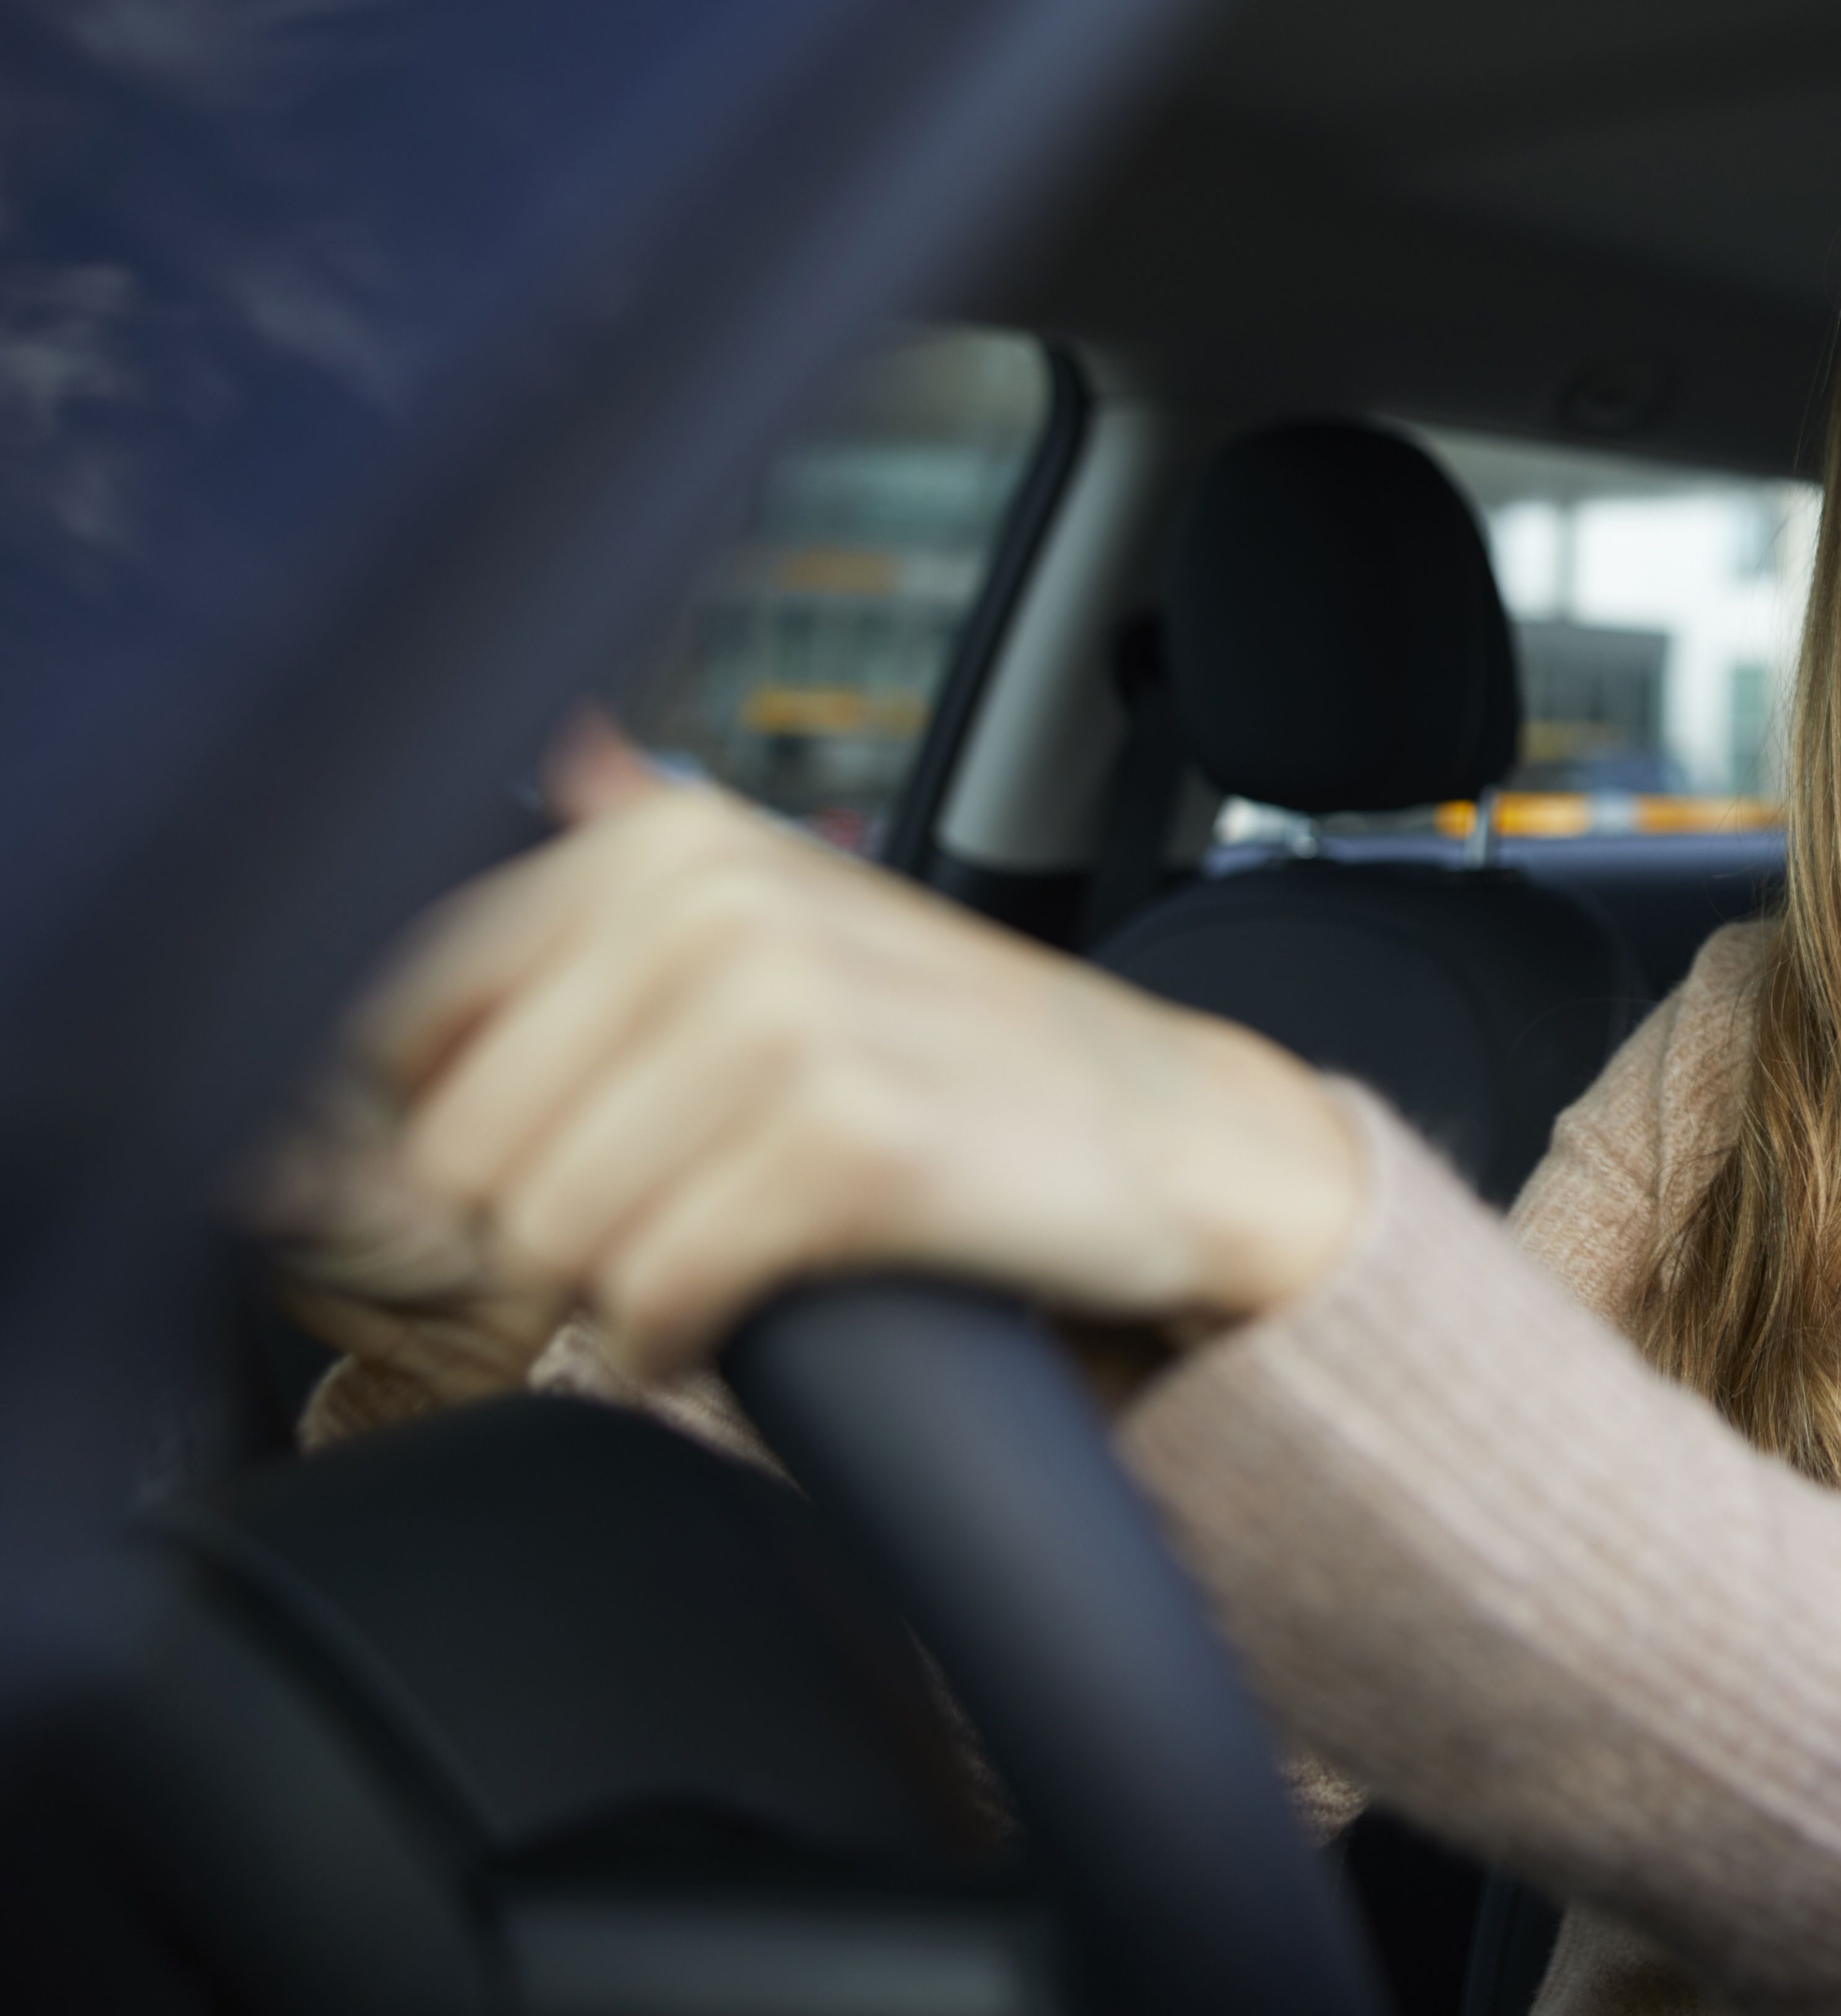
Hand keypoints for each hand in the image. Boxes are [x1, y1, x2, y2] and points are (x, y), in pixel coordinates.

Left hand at [308, 711, 1362, 1380]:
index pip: (403, 1019)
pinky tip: (731, 1310)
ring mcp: (785, 1018)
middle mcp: (714, 906)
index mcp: (670, 845)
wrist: (1181, 1139)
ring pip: (545, 1227)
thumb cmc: (963, 1059)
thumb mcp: (787, 925)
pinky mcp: (844, 1144)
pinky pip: (651, 1289)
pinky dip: (673, 1334)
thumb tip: (550, 761)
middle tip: (646, 1228)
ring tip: (704, 1256)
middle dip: (530, 1224)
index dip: (435, 1137)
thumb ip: (633, 877)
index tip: (526, 1177)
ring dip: (608, 1283)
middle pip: (462, 1145)